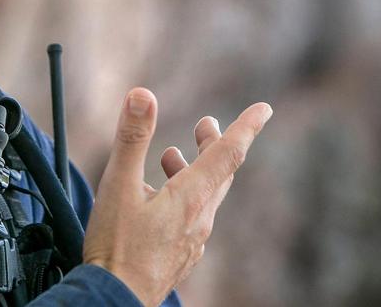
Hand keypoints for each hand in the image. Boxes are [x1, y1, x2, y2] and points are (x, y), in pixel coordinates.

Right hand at [82, 88, 272, 306]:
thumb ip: (131, 138)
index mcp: (190, 197)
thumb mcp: (117, 185)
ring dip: (194, 170)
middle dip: (215, 144)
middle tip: (207, 124)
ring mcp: (192, 241)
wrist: (115, 299)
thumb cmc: (116, 246)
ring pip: (205, 197)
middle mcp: (200, 219)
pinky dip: (184, 195)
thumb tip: (143, 93)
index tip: (265, 109)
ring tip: (171, 157)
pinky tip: (160, 200)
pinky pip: (193, 217)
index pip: (228, 154)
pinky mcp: (181, 255)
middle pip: (220, 174)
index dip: (246, 127)